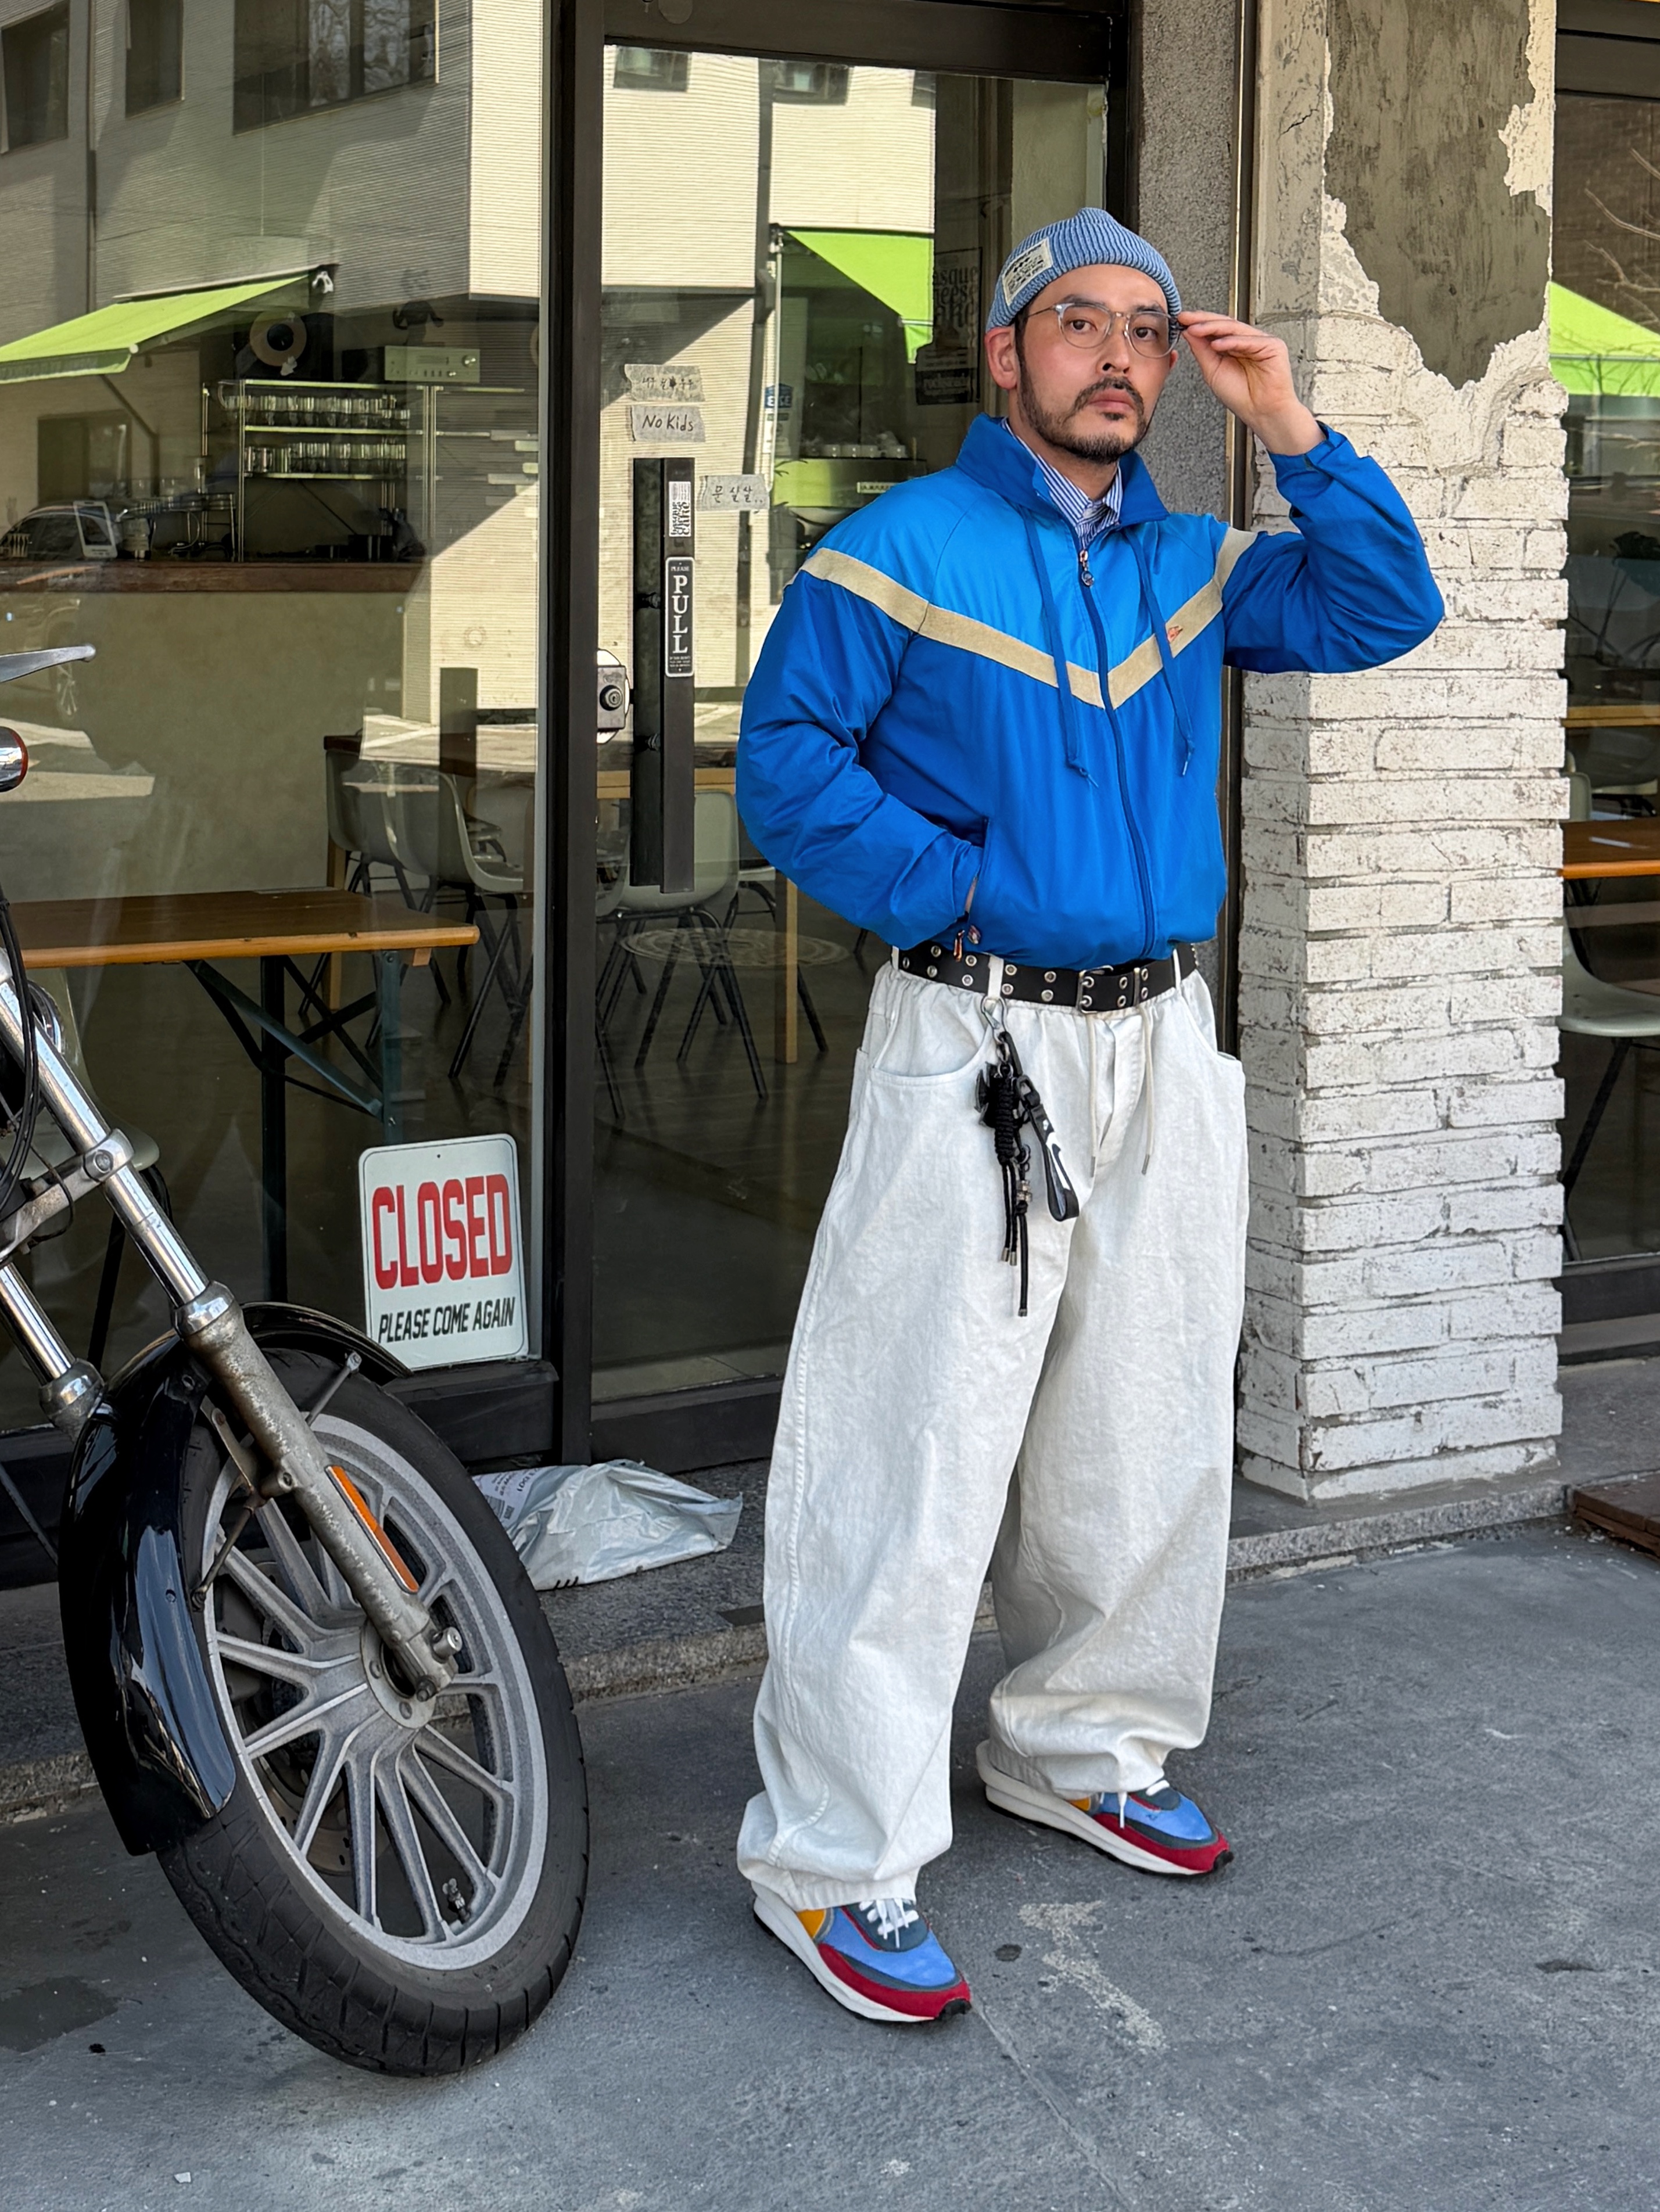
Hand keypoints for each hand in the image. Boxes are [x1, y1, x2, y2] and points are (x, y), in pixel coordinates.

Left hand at [1175, 312, 1322, 454]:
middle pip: (1224, 325)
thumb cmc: (1240, 395)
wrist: (1261, 412)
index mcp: (1234, 346)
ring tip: (1195, 329)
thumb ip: (1202, 350)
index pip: (1215, 329)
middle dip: (1203, 320)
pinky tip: (1216, 344)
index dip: (1198, 322)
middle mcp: (1248, 341)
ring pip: (1235, 329)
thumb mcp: (1212, 371)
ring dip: (1213, 328)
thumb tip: (1189, 331)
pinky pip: (1249, 341)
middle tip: (1186, 318)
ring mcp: (1261, 342)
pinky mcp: (1273, 346)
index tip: (1181, 320)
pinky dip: (1232, 342)